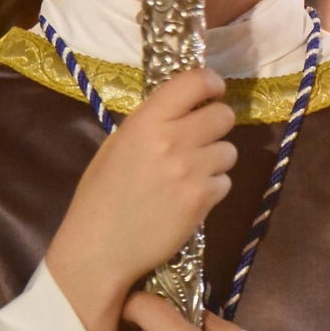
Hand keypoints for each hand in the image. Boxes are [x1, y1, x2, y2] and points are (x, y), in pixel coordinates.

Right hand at [44, 67, 236, 330]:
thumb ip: (150, 123)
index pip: (195, 81)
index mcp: (147, 121)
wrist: (99, 249)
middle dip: (216, 124)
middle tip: (201, 137)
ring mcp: (191, 171)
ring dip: (215, 159)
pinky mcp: (202, 200)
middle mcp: (173, 140)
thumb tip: (183, 107)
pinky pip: (225, 182)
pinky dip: (212, 188)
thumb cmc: (100, 196)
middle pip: (223, 115)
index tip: (212, 90)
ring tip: (192, 173)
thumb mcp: (117, 145)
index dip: (211, 83)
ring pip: (229, 150)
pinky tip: (190, 198)